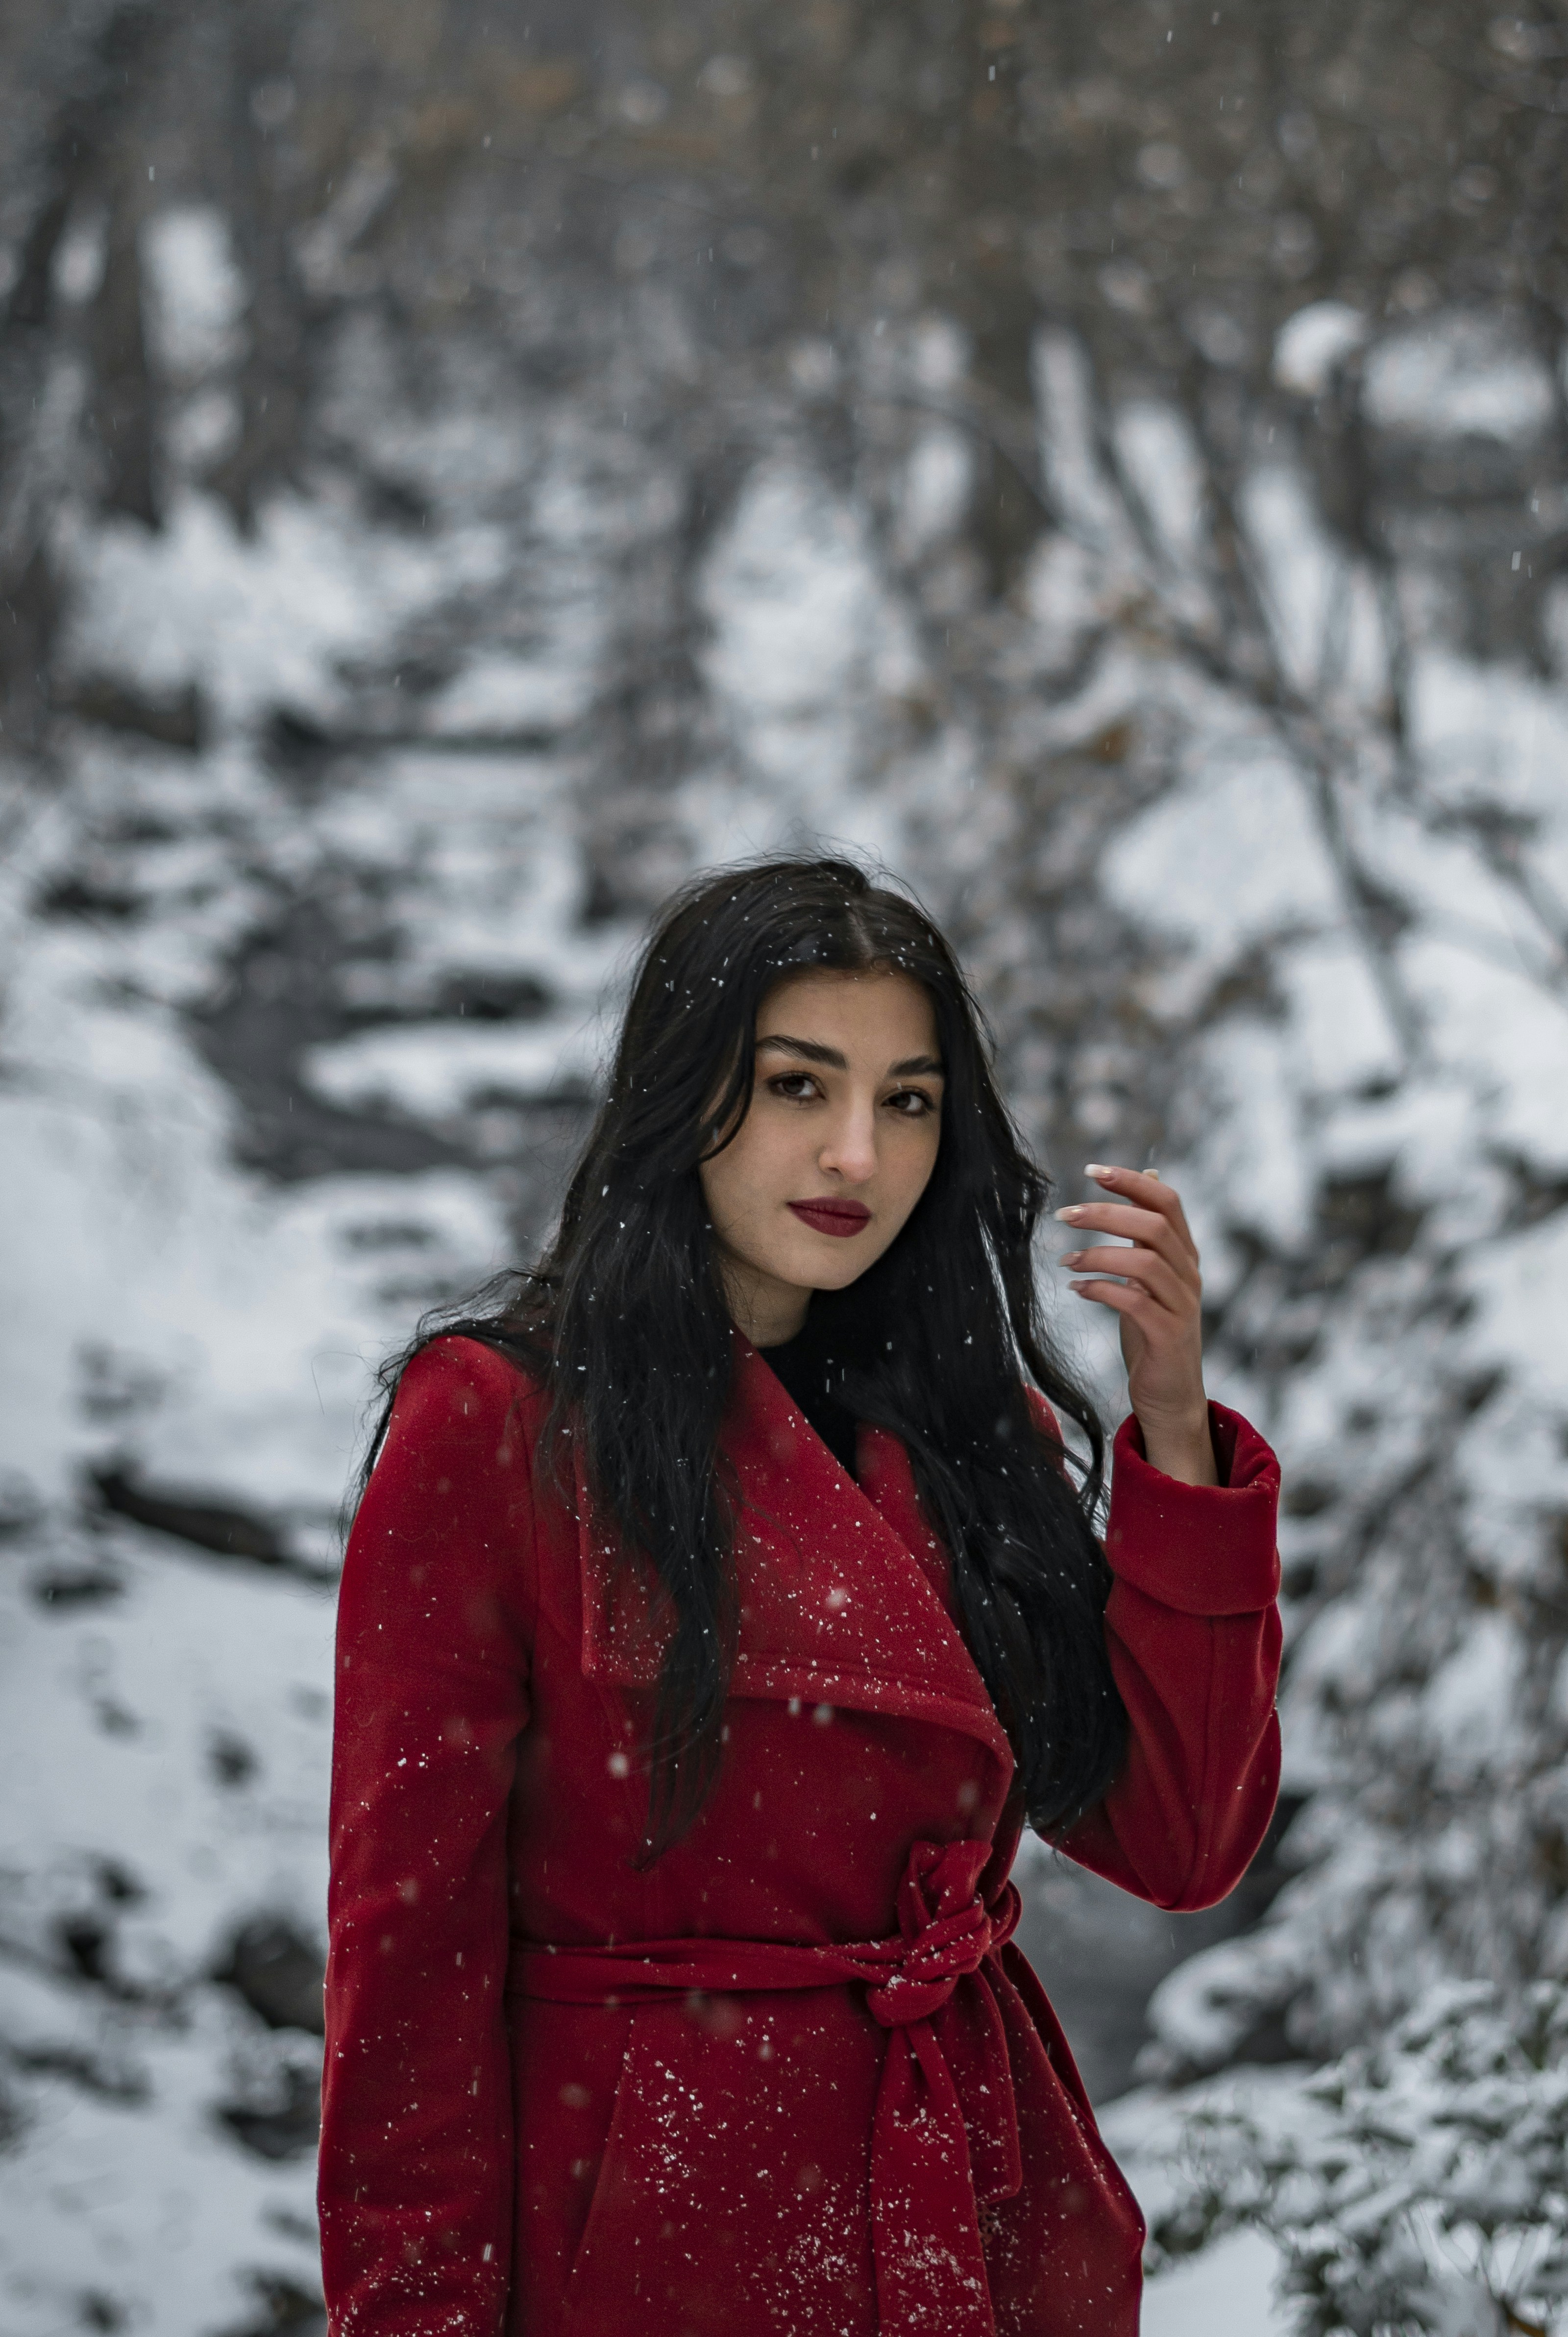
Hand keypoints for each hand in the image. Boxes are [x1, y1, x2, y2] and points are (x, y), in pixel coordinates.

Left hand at [1055, 1164, 1216, 1486]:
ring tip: (1066, 1260)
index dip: (1133, 1181)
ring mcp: (1183, 1305)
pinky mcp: (1169, 1335)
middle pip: (1155, 1225)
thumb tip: (1151, 1173)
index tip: (1092, 1171)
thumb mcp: (1151, 1275)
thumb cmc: (1152, 1331)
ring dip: (1099, 1254)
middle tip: (1064, 1214)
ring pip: (1146, 1262)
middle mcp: (1189, 1274)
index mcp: (1184, 1254)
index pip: (1168, 1201)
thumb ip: (1149, 1231)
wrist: (1170, 1395)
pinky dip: (1101, 1290)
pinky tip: (1077, 1290)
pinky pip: (1135, 1303)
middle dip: (1106, 1213)